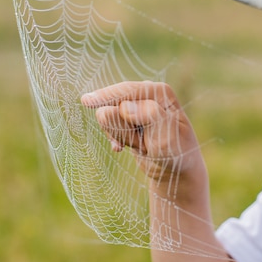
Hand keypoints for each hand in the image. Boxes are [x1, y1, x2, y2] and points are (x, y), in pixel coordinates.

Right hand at [81, 81, 200, 180]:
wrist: (175, 170)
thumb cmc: (176, 153)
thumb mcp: (167, 137)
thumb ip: (149, 117)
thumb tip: (125, 106)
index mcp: (160, 92)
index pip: (128, 91)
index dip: (106, 95)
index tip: (85, 101)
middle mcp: (147, 95)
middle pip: (114, 104)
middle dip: (123, 129)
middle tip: (144, 142)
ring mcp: (136, 106)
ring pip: (108, 116)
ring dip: (123, 136)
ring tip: (143, 145)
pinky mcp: (127, 119)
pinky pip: (108, 126)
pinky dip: (116, 140)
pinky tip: (122, 149)